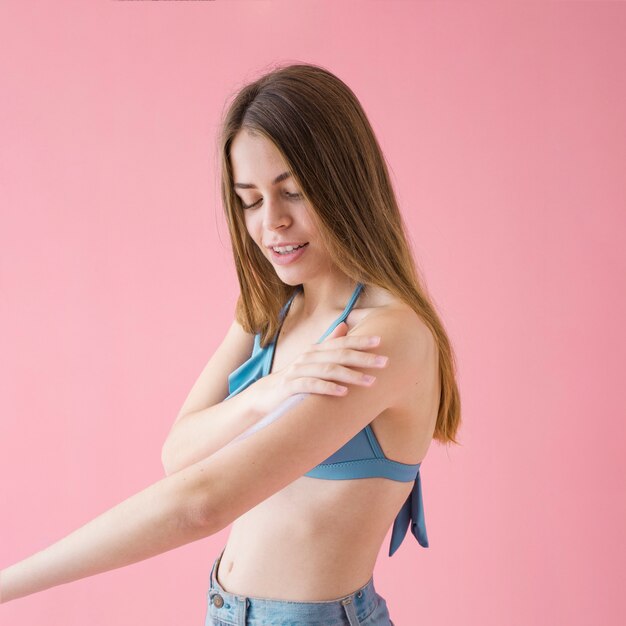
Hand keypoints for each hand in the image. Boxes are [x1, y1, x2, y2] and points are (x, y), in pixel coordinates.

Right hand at [249, 322, 388, 415]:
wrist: (265, 395)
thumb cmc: (294, 378)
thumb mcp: (312, 360)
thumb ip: (328, 343)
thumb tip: (345, 325)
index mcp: (316, 350)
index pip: (341, 343)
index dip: (360, 341)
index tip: (381, 341)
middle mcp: (308, 357)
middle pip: (338, 355)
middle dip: (363, 358)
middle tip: (384, 362)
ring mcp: (298, 371)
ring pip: (328, 370)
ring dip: (351, 375)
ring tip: (370, 382)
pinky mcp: (290, 387)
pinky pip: (311, 386)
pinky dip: (328, 388)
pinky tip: (343, 392)